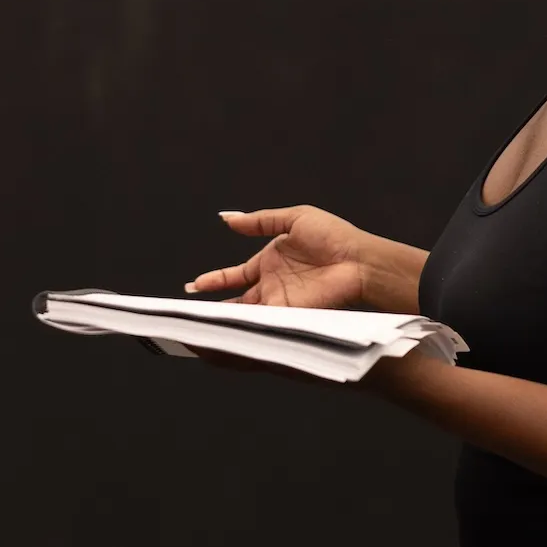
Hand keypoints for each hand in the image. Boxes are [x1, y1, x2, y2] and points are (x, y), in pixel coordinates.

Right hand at [188, 206, 371, 308]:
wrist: (358, 259)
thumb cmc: (333, 236)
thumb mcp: (293, 219)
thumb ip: (259, 222)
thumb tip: (227, 218)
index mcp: (270, 261)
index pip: (235, 275)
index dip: (215, 280)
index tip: (194, 286)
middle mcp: (272, 284)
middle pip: (236, 299)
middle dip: (213, 307)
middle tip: (188, 312)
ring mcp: (280, 302)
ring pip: (246, 314)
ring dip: (225, 319)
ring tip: (199, 324)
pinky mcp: (290, 314)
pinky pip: (263, 322)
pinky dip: (245, 326)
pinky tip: (226, 329)